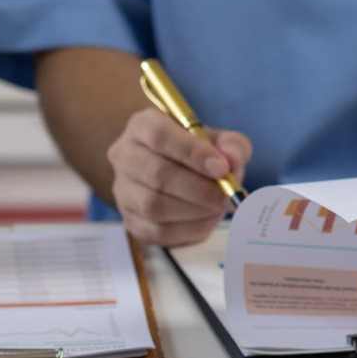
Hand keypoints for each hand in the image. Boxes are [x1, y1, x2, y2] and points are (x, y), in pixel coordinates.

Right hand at [108, 109, 251, 245]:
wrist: (175, 174)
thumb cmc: (197, 154)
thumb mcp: (219, 141)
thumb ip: (232, 145)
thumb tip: (233, 159)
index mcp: (142, 126)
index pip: (159, 136)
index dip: (192, 153)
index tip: (222, 168)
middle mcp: (124, 156)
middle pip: (157, 174)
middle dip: (200, 189)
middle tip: (229, 197)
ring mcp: (123, 190)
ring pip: (154, 206)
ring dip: (196, 211)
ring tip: (219, 207)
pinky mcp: (130, 220)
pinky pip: (158, 231)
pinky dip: (190, 229)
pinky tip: (207, 219)